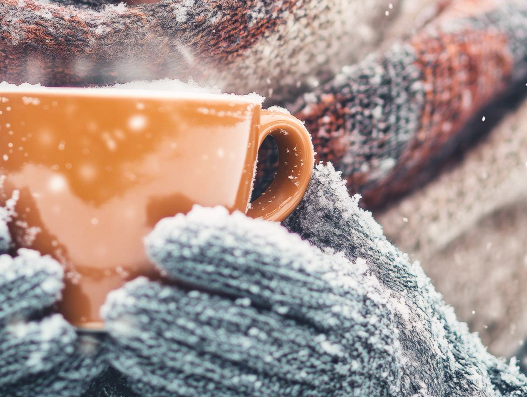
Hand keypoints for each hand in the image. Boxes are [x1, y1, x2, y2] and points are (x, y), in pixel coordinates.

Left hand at [99, 164, 526, 395]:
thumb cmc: (404, 326)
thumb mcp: (385, 266)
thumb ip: (333, 216)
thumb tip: (281, 153)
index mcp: (359, 302)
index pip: (279, 269)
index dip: (219, 252)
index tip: (164, 235)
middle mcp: (341, 356)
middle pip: (243, 334)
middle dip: (174, 318)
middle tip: (122, 299)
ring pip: (228, 383)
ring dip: (166, 362)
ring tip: (121, 334)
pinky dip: (181, 393)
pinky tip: (146, 374)